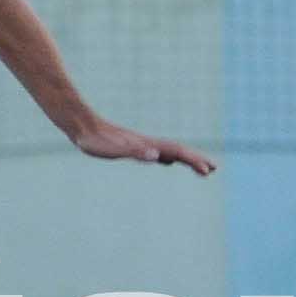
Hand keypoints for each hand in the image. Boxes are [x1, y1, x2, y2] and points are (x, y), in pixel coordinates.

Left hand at [75, 122, 216, 174]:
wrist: (81, 125)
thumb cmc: (96, 140)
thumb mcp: (115, 149)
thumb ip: (137, 152)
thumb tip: (159, 156)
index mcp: (147, 145)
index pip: (177, 152)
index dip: (193, 160)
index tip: (208, 170)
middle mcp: (147, 143)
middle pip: (177, 150)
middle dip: (196, 159)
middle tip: (214, 169)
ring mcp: (140, 144)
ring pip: (168, 151)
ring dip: (185, 158)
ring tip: (199, 166)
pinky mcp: (131, 146)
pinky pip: (154, 152)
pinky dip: (166, 156)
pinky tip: (165, 160)